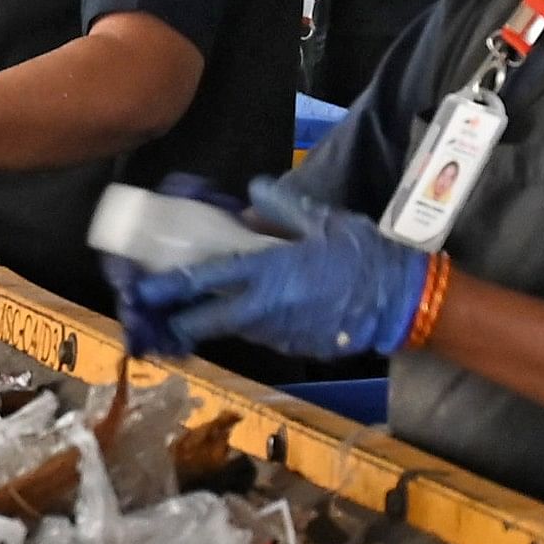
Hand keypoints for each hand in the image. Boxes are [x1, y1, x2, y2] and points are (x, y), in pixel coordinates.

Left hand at [128, 175, 430, 360]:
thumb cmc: (362, 257)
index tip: (143, 291)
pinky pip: (258, 334)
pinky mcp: (292, 348)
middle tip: (154, 318)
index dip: (168, 290)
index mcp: (266, 272)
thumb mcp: (322, 221)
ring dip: (210, 322)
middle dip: (175, 323)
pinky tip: (244, 312)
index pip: (203, 282)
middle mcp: (263, 308)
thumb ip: (282, 207)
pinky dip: (245, 325)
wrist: (400, 303)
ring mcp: (277, 333)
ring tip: (192, 312)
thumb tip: (252, 194)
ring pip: (230, 329)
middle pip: (205, 322)